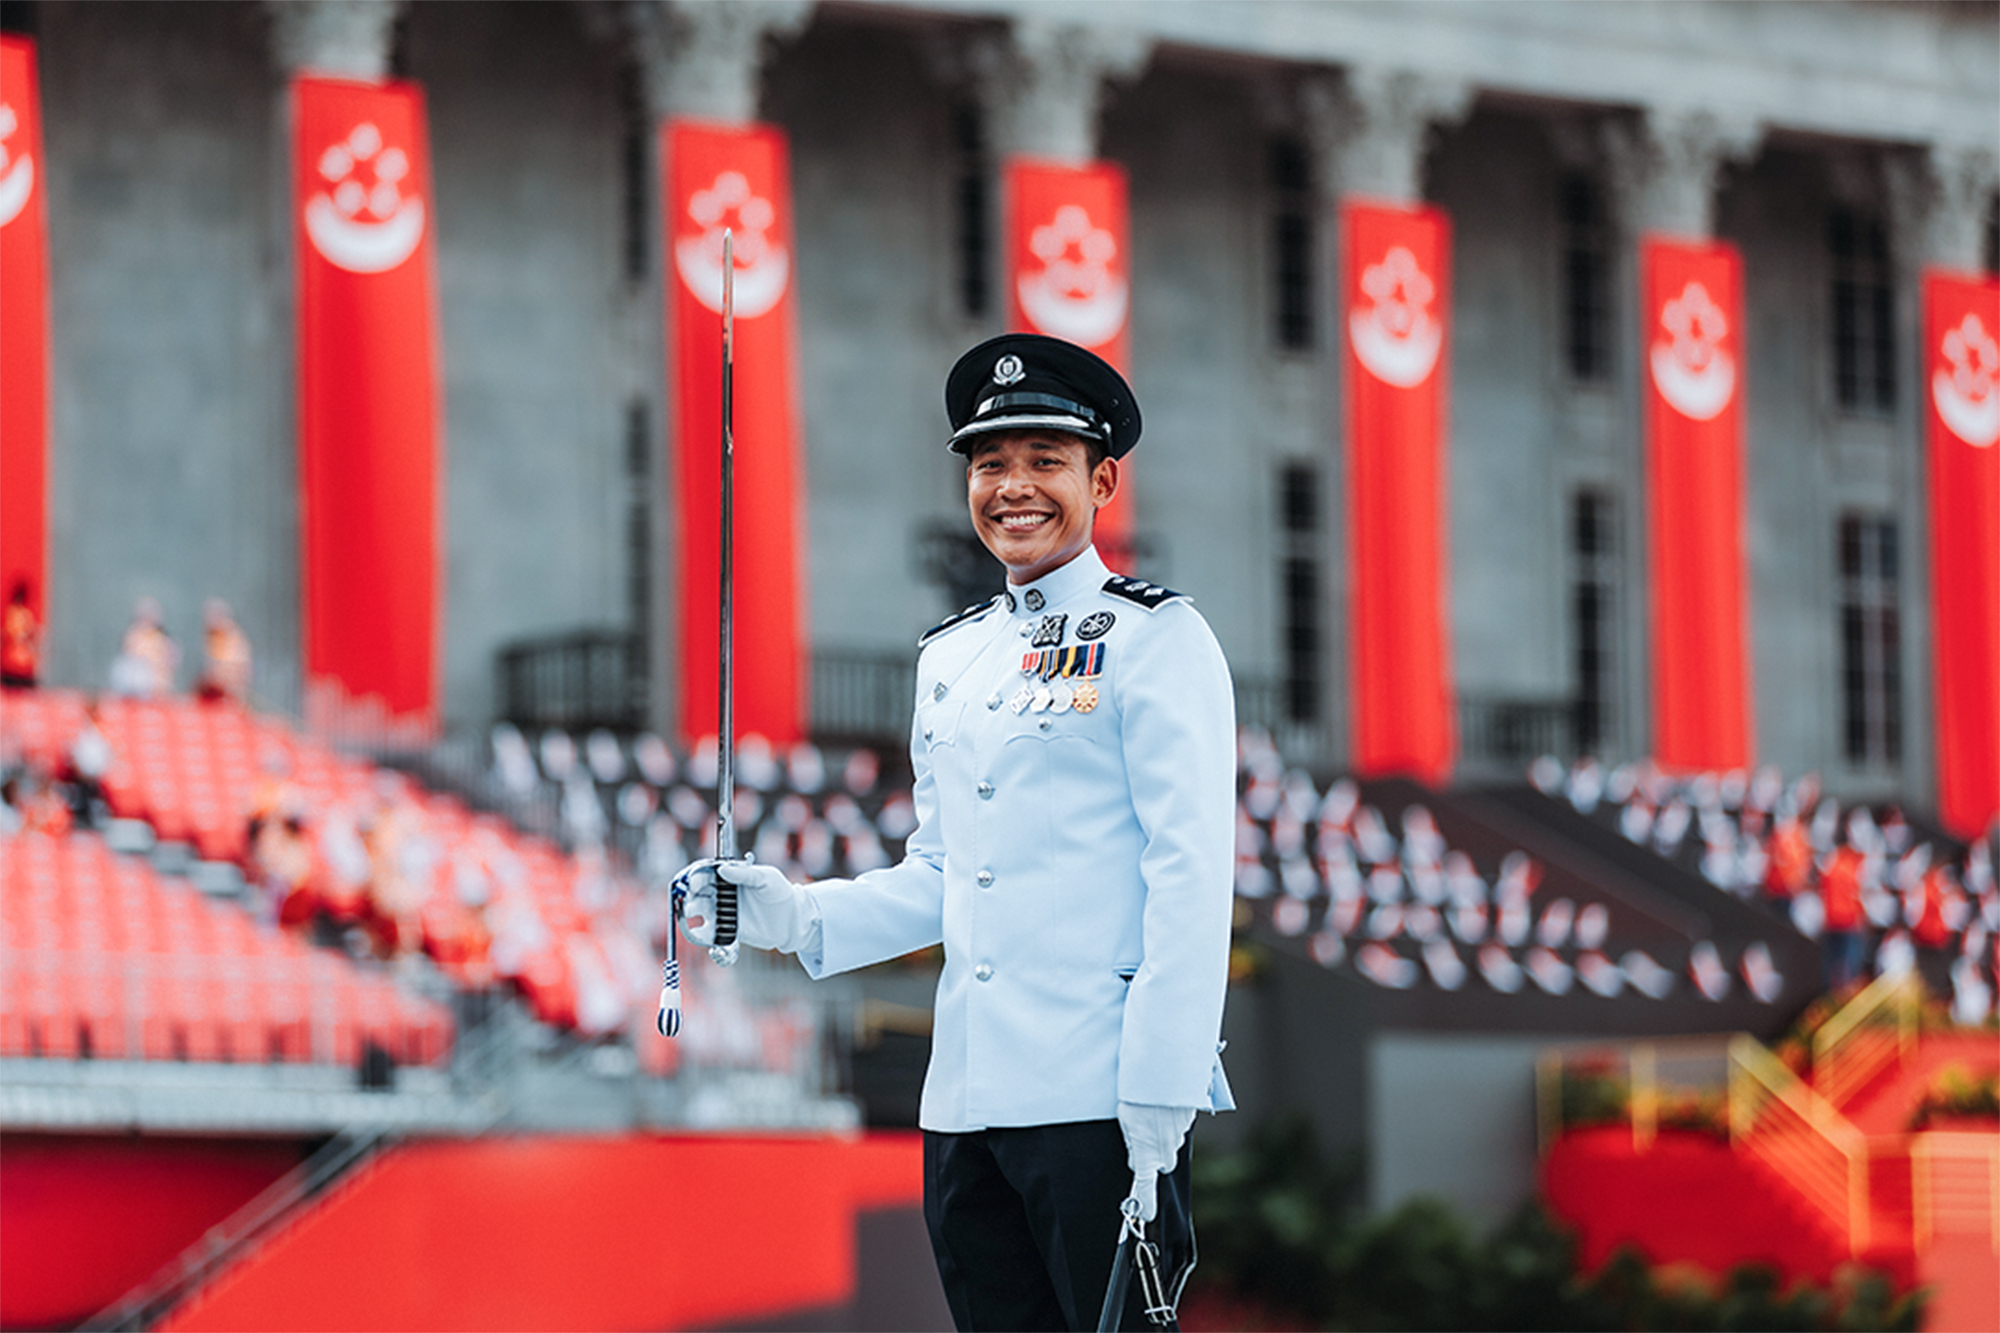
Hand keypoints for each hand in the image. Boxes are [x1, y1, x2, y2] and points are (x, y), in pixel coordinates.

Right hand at [673, 857, 813, 952]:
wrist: (792, 919)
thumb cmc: (780, 892)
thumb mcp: (765, 878)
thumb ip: (744, 874)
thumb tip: (722, 869)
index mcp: (730, 876)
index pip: (706, 873)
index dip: (697, 876)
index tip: (694, 881)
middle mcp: (723, 893)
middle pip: (698, 891)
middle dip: (690, 894)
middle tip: (688, 898)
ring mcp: (724, 912)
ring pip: (700, 910)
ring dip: (691, 911)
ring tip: (691, 912)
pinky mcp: (728, 929)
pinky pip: (709, 932)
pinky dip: (700, 933)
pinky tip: (697, 932)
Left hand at [1117, 1101, 1196, 1222]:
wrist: (1163, 1070)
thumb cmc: (1138, 1095)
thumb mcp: (1125, 1120)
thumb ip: (1132, 1144)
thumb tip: (1136, 1156)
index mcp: (1146, 1153)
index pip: (1145, 1187)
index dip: (1146, 1204)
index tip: (1146, 1215)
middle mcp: (1166, 1150)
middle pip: (1162, 1162)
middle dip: (1155, 1154)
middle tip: (1142, 1133)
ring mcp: (1179, 1136)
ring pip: (1170, 1142)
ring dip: (1162, 1132)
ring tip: (1152, 1111)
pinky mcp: (1189, 1122)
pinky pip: (1179, 1126)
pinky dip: (1172, 1118)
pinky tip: (1164, 1104)